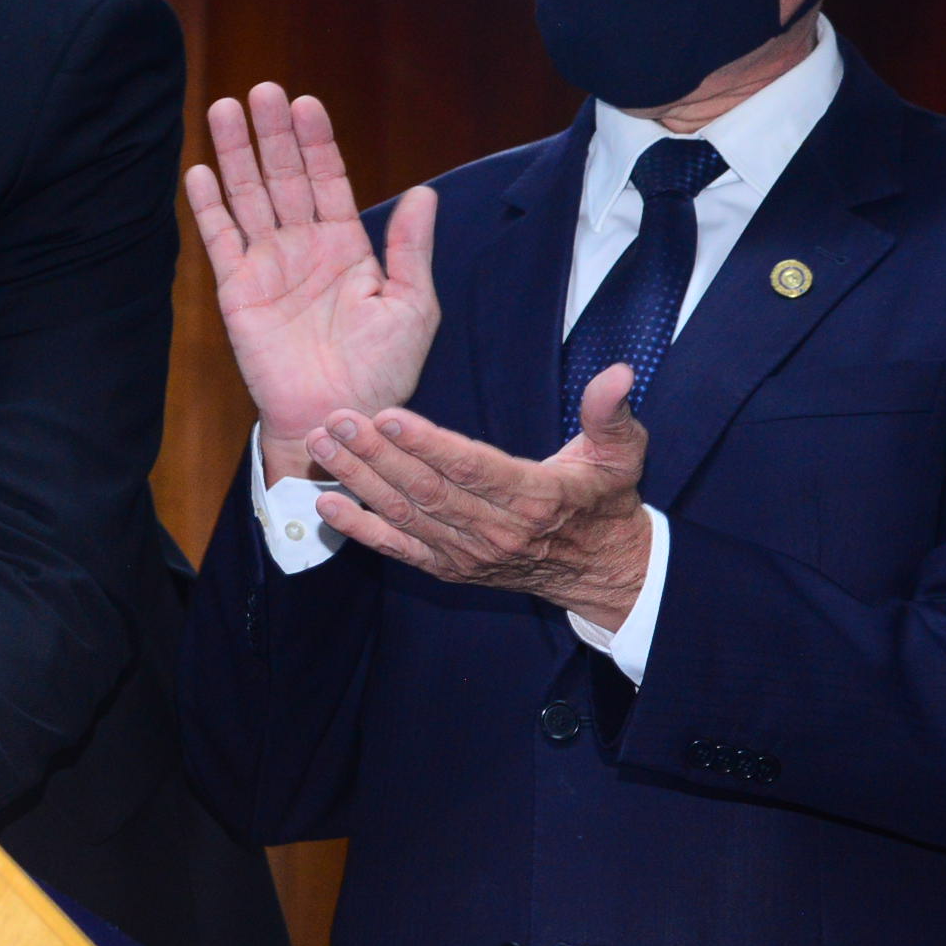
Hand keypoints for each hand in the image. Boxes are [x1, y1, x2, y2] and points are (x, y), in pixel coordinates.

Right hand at [185, 84, 440, 477]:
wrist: (339, 418)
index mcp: (346, 246)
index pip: (328, 179)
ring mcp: (268, 265)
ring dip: (236, 154)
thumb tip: (424, 193)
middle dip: (273, 134)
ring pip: (248, 196)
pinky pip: (220, 239)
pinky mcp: (237, 290)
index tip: (306, 103)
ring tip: (225, 109)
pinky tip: (200, 170)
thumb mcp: (413, 306)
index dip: (316, 142)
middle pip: (284, 176)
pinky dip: (208, 206)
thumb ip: (409, 249)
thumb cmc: (383, 372)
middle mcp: (303, 246)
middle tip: (263, 91)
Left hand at [303, 363, 653, 629]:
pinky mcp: (449, 568)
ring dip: (359, 481)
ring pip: (406, 515)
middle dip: (376, 454)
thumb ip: (612, 413)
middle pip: (427, 490)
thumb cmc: (605, 501)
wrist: (601, 571)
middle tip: (337, 420)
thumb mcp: (622, 454)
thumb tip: (619, 374)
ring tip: (323, 445)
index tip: (388, 415)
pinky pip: (399, 549)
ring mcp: (468, 554)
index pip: (472, 468)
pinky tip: (328, 504)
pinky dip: (361, 529)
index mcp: (536, 498)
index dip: (428, 444)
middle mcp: (497, 530)